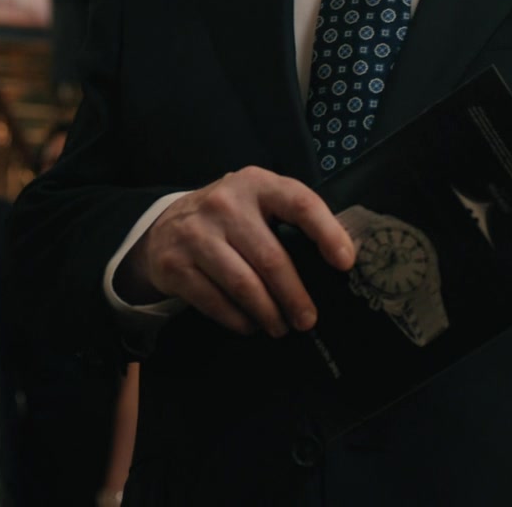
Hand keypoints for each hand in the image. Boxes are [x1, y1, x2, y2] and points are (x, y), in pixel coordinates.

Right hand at [117, 167, 353, 337]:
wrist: (166, 226)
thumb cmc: (228, 218)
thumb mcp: (257, 203)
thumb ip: (291, 220)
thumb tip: (340, 260)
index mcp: (256, 184)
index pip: (299, 203)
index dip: (326, 233)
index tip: (345, 263)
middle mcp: (224, 204)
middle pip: (270, 258)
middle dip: (294, 296)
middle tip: (308, 319)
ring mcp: (196, 234)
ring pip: (243, 285)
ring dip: (268, 313)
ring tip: (280, 327)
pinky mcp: (174, 264)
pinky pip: (215, 301)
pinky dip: (237, 320)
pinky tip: (249, 324)